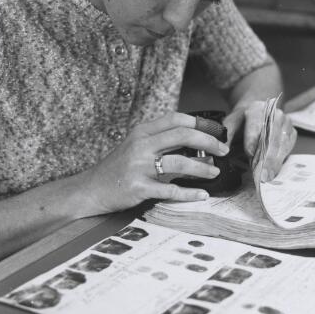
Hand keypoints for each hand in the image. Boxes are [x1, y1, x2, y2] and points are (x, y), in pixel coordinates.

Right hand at [82, 112, 230, 213]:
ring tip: (215, 172)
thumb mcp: (135, 146)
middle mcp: (141, 145)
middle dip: (208, 141)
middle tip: (223, 150)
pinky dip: (189, 193)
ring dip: (202, 168)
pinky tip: (202, 195)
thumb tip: (192, 139)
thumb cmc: (117, 167)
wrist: (91, 189)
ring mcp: (139, 167)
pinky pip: (170, 190)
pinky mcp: (138, 188)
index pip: (175, 119)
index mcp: (142, 132)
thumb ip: (159, 140)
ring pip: (179, 162)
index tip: (215, 132)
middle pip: (182, 135)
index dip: (199, 124)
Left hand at [223, 101, 296, 181]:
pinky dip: (281, 160)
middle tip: (261, 172)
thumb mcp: (232, 123)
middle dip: (266, 156)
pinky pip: (288, 148)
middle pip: (272, 135)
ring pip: (282, 143)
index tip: (250, 153)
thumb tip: (221, 149)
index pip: (256, 123)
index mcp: (257, 108)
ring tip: (267, 175)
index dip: (252, 139)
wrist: (259, 113)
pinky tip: (274, 171)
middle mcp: (274, 113)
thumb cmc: (244, 120)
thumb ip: (227, 134)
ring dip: (274, 161)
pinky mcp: (292, 133)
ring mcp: (286, 123)